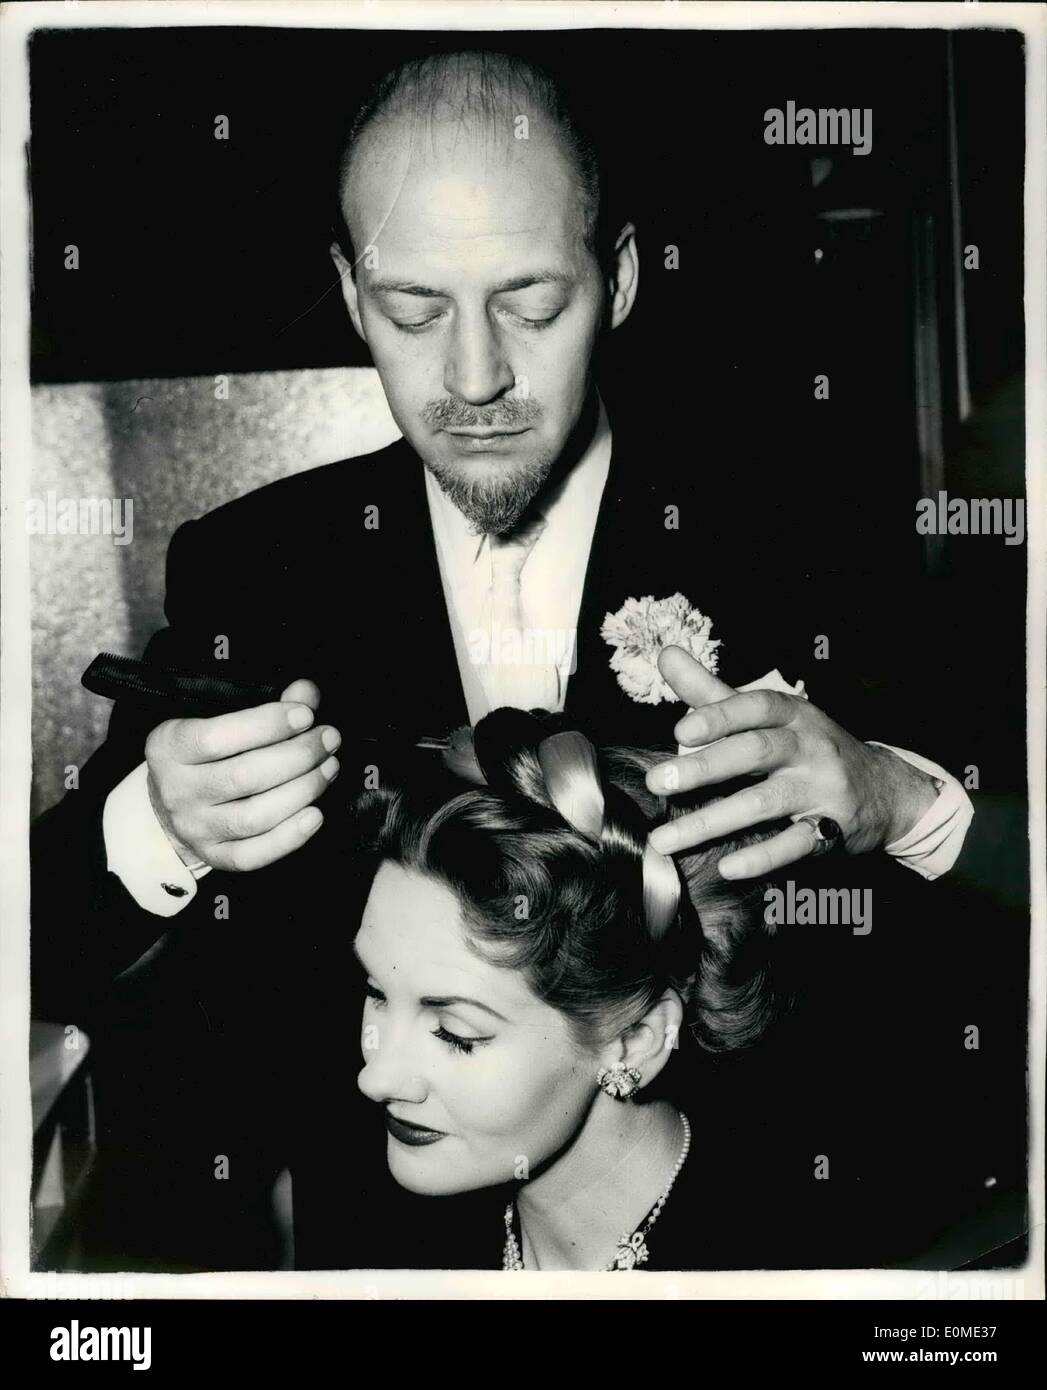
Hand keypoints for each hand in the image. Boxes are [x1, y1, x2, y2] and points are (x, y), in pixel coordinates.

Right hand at [144, 678, 339, 871]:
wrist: (170, 804)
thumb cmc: (205, 755)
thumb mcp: (218, 721)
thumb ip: (266, 707)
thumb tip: (307, 693)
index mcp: (170, 747)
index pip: (218, 737)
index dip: (268, 725)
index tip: (306, 715)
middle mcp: (177, 790)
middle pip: (243, 777)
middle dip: (298, 756)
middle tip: (329, 740)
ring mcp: (194, 828)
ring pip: (253, 817)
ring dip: (302, 791)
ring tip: (329, 768)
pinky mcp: (213, 856)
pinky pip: (253, 855)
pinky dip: (289, 837)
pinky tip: (316, 814)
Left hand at [644, 647, 938, 878]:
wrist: (886, 791)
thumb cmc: (808, 748)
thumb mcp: (769, 716)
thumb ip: (713, 692)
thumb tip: (666, 654)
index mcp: (792, 715)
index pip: (756, 707)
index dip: (719, 716)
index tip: (680, 730)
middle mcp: (809, 748)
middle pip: (756, 751)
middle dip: (704, 767)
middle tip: (657, 782)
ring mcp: (822, 790)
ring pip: (765, 803)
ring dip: (711, 821)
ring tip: (663, 840)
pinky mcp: (831, 831)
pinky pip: (795, 845)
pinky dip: (761, 857)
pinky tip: (726, 867)